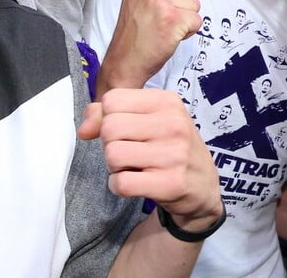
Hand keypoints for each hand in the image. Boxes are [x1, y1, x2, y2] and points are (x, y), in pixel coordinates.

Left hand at [79, 89, 222, 229]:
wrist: (203, 185)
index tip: (127, 130)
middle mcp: (174, 124)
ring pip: (113, 155)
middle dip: (110, 143)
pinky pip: (121, 183)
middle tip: (130, 151)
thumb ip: (109, 115)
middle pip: (109, 127)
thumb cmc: (170, 147)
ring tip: (135, 166)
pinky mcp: (171, 183)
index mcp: (168, 102)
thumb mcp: (149, 120)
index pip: (112, 100)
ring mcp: (174, 154)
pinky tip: (136, 183)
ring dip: (114, 166)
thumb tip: (84, 130)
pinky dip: (119, 186)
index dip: (109, 118)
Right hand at [99, 0, 200, 91]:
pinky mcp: (172, 19)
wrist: (124, 61)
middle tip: (159, 20)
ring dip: (184, 20)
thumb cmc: (136, 32)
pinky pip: (197, 21)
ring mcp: (160, 0)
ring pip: (195, 5)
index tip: (155, 7)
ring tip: (163, 28)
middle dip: (182, 7)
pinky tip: (168, 36)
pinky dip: (188, 32)